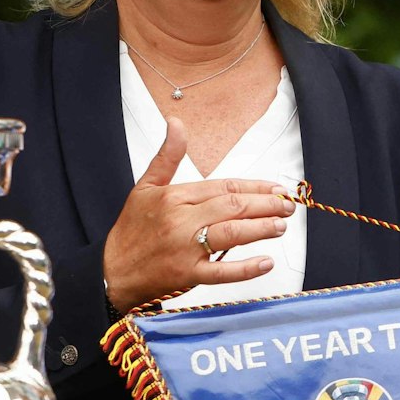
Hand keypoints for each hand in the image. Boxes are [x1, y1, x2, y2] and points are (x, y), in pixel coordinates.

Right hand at [101, 117, 295, 310]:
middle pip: (232, 207)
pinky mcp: (186, 275)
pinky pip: (221, 272)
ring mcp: (184, 249)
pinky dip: (246, 269)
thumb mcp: (145, 187)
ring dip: (261, 228)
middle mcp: (181, 220)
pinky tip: (266, 262)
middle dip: (266, 205)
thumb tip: (177, 123)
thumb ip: (167, 156)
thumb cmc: (132, 231)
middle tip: (287, 207)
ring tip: (281, 226)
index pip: (224, 187)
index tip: (277, 189)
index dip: (254, 188)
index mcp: (174, 197)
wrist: (112, 272)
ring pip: (231, 234)